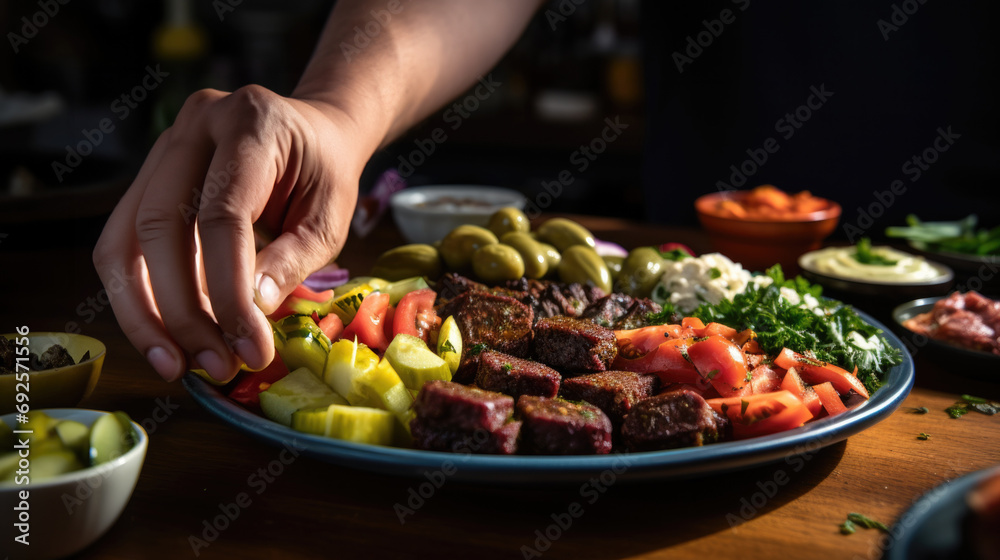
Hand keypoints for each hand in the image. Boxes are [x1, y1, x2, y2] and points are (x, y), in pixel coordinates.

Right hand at [93, 85, 367, 381]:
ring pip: (124, 240)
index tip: (248, 348)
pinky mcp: (146, 181)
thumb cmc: (324, 175)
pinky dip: (140, 299)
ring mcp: (161, 151)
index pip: (221, 214)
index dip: (228, 289)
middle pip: (159, 226)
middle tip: (214, 365)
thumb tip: (250, 313)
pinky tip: (166, 340)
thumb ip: (292, 260)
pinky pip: (124, 246)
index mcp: (250, 124)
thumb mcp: (329, 218)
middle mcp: (194, 126)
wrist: (314, 134)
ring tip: (176, 366)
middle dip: (182, 310)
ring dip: (144, 314)